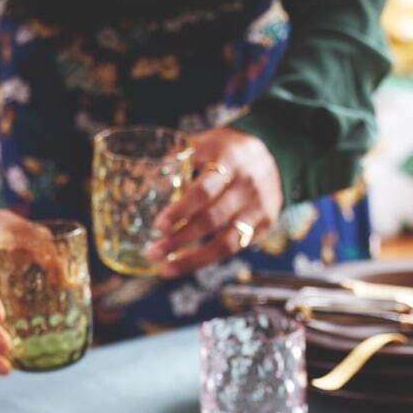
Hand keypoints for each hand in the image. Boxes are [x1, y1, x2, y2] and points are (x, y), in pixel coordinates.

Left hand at [147, 126, 282, 277]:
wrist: (272, 155)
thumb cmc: (226, 151)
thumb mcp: (207, 142)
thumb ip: (178, 157)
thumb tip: (140, 174)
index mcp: (230, 162)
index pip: (204, 190)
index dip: (181, 210)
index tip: (159, 226)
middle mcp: (247, 186)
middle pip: (211, 219)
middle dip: (180, 239)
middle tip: (153, 252)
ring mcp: (258, 208)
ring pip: (225, 242)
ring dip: (193, 259)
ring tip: (166, 269)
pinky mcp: (263, 225)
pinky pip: (233, 248)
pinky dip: (208, 258)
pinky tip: (187, 264)